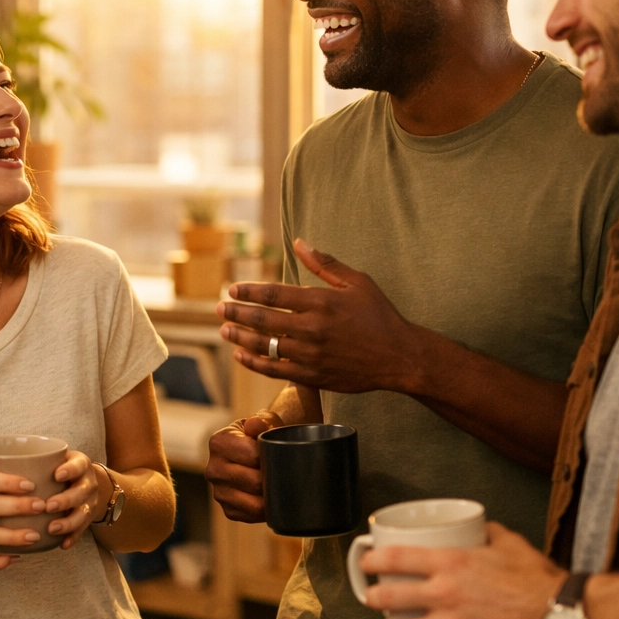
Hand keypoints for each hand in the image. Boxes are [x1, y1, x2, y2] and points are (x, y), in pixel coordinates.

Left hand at [44, 450, 108, 550]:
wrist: (86, 481)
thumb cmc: (61, 467)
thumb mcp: (57, 458)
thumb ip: (37, 461)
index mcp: (80, 465)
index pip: (78, 465)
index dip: (70, 470)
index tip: (56, 475)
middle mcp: (88, 483)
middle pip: (81, 492)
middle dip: (66, 500)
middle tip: (48, 506)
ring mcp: (90, 501)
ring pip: (84, 513)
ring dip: (68, 522)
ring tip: (52, 528)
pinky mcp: (88, 518)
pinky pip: (82, 530)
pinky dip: (73, 537)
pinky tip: (62, 544)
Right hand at [204, 412, 281, 522]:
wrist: (258, 452)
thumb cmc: (264, 434)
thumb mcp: (265, 421)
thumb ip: (263, 420)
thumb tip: (255, 425)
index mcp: (218, 442)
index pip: (253, 456)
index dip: (272, 457)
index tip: (281, 454)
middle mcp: (213, 469)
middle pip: (254, 482)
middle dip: (273, 479)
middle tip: (285, 473)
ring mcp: (218, 491)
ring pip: (253, 504)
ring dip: (271, 498)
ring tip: (280, 487)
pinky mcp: (227, 509)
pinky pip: (251, 516)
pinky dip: (265, 510)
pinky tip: (270, 498)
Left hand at [219, 239, 424, 393]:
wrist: (399, 357)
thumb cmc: (379, 315)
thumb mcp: (357, 282)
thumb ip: (325, 264)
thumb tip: (299, 242)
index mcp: (322, 302)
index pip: (274, 295)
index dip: (249, 292)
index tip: (232, 290)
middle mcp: (313, 328)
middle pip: (263, 320)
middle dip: (237, 313)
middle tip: (219, 309)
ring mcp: (311, 354)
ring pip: (265, 346)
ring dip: (240, 337)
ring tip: (225, 330)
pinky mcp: (313, 375)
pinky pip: (275, 369)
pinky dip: (254, 362)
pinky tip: (241, 354)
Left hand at [362, 522, 565, 618]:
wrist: (560, 615)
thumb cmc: (536, 579)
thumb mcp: (508, 542)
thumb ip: (486, 532)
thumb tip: (477, 527)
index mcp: (450, 563)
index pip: (393, 558)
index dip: (371, 560)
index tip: (367, 562)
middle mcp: (444, 593)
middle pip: (386, 597)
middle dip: (372, 597)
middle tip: (374, 596)